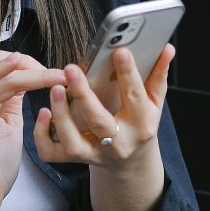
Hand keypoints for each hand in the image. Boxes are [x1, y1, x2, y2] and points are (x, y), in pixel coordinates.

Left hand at [34, 44, 174, 167]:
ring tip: (55, 88)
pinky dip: (42, 135)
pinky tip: (43, 113)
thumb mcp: (153, 102)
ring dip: (61, 115)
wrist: (129, 162)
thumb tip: (167, 48)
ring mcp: (95, 154)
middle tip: (71, 69)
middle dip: (84, 95)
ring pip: (73, 142)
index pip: (135, 97)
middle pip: (100, 122)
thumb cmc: (139, 124)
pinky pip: (52, 153)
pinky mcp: (75, 160)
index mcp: (141, 125)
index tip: (119, 51)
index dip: (128, 74)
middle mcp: (119, 144)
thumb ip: (158, 75)